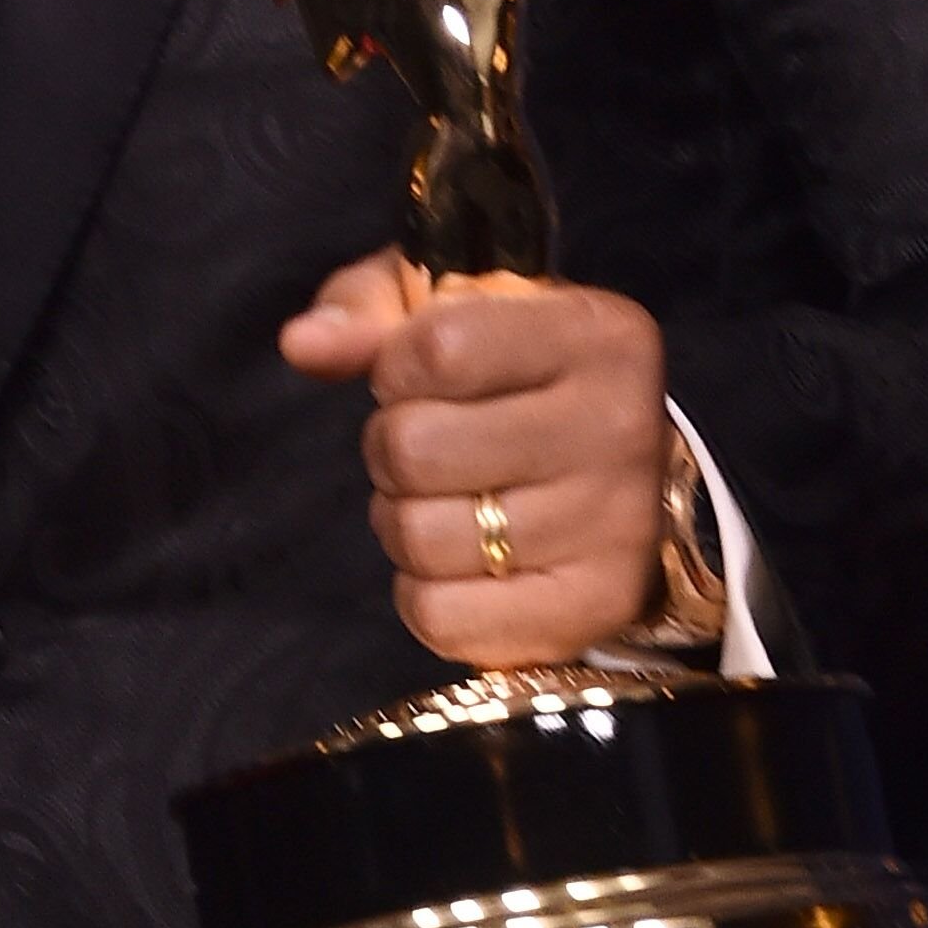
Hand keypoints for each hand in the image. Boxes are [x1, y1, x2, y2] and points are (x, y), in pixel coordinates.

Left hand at [280, 253, 667, 671]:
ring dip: (405, 522)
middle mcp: (621, 425)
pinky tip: (466, 563)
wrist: (624, 483)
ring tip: (449, 503)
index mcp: (596, 334)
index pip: (439, 348)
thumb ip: (369, 312)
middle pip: (414, 448)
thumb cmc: (517, 381)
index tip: (421, 377)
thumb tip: (303, 342)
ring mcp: (615, 526)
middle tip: (429, 450)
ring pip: (419, 537)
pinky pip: (439, 615)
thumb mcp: (452, 313)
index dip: (396, 368)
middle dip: (392, 449)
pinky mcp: (592, 608)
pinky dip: (425, 594)